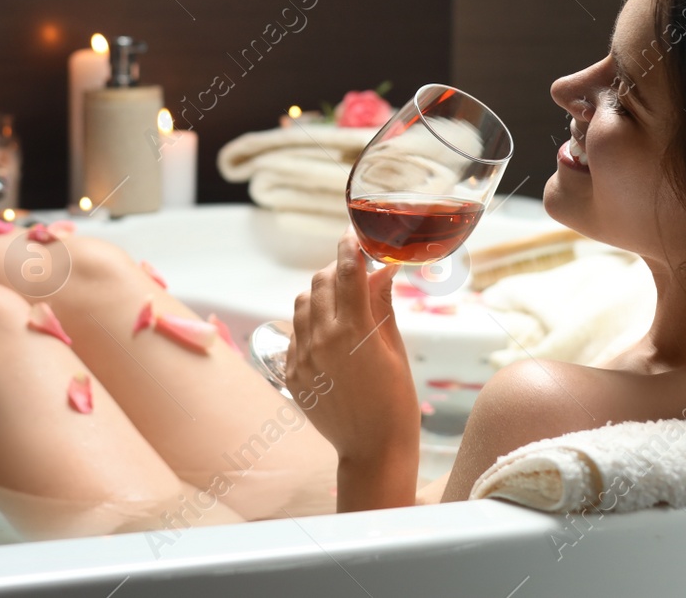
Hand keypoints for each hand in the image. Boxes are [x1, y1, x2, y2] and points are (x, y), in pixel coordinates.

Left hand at [287, 231, 419, 471]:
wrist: (372, 450)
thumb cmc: (395, 401)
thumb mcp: (395, 349)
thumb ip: (382, 305)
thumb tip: (383, 269)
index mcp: (353, 331)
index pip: (347, 271)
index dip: (350, 246)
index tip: (354, 234)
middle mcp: (321, 339)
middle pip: (320, 281)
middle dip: (337, 270)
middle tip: (356, 273)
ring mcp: (302, 357)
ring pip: (302, 303)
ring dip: (320, 295)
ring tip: (342, 304)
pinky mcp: (291, 372)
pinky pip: (295, 333)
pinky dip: (310, 324)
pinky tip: (331, 335)